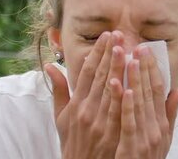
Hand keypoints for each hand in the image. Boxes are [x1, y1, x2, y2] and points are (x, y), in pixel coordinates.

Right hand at [45, 31, 126, 158]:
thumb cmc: (73, 144)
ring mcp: (97, 122)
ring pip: (109, 90)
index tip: (107, 35)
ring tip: (127, 49)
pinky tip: (127, 82)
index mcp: (75, 104)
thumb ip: (59, 91)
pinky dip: (121, 97)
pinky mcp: (109, 134)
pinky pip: (116, 112)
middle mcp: (85, 110)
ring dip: (118, 68)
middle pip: (99, 76)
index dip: (97, 52)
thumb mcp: (60, 118)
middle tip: (119, 33)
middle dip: (110, 53)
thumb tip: (50, 66)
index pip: (86, 72)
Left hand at [115, 46, 177, 158]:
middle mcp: (156, 128)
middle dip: (142, 67)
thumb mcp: (164, 139)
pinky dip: (127, 105)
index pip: (158, 89)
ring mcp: (145, 138)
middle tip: (137, 45)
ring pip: (139, 103)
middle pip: (149, 92)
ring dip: (134, 79)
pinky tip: (124, 88)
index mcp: (161, 123)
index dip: (152, 69)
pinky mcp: (132, 148)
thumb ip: (169, 114)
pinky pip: (129, 122)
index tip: (146, 50)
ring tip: (128, 58)